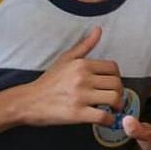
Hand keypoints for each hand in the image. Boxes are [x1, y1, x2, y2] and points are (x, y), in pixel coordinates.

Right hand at [9, 27, 123, 126]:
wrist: (30, 101)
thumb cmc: (49, 81)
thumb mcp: (66, 59)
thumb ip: (85, 45)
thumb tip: (99, 29)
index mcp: (82, 64)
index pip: (113, 67)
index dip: (117, 77)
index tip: (112, 84)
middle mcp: (83, 78)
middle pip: (116, 84)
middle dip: (120, 92)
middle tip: (115, 98)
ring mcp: (80, 96)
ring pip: (114, 99)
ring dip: (117, 105)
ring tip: (112, 108)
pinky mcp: (77, 113)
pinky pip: (103, 116)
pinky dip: (109, 120)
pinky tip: (105, 120)